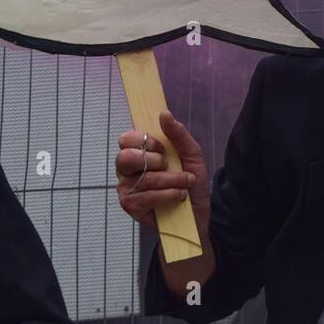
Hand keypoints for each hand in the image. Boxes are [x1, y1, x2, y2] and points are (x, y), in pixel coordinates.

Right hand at [115, 110, 209, 236]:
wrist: (197, 211)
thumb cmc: (190, 180)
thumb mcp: (191, 153)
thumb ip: (178, 134)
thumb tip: (164, 113)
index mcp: (137, 152)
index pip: (125, 139)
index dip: (146, 142)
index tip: (163, 148)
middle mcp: (126, 170)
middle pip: (125, 157)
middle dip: (155, 161)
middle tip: (169, 166)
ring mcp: (126, 188)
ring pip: (144, 179)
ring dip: (172, 180)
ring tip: (185, 183)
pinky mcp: (131, 206)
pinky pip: (146, 197)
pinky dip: (168, 195)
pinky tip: (179, 196)